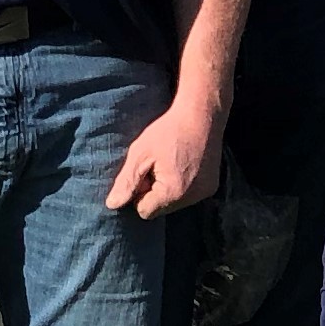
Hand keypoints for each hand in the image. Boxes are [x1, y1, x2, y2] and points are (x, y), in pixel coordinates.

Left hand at [107, 91, 222, 217]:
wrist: (203, 114)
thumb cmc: (168, 131)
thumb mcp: (140, 153)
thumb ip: (126, 182)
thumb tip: (112, 205)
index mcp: (173, 193)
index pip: (144, 211)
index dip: (139, 193)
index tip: (144, 172)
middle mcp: (192, 198)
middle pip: (161, 209)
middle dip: (154, 193)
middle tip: (156, 166)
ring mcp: (205, 193)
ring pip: (175, 203)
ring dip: (168, 189)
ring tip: (170, 163)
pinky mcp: (212, 186)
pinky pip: (189, 195)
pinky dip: (183, 185)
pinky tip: (183, 164)